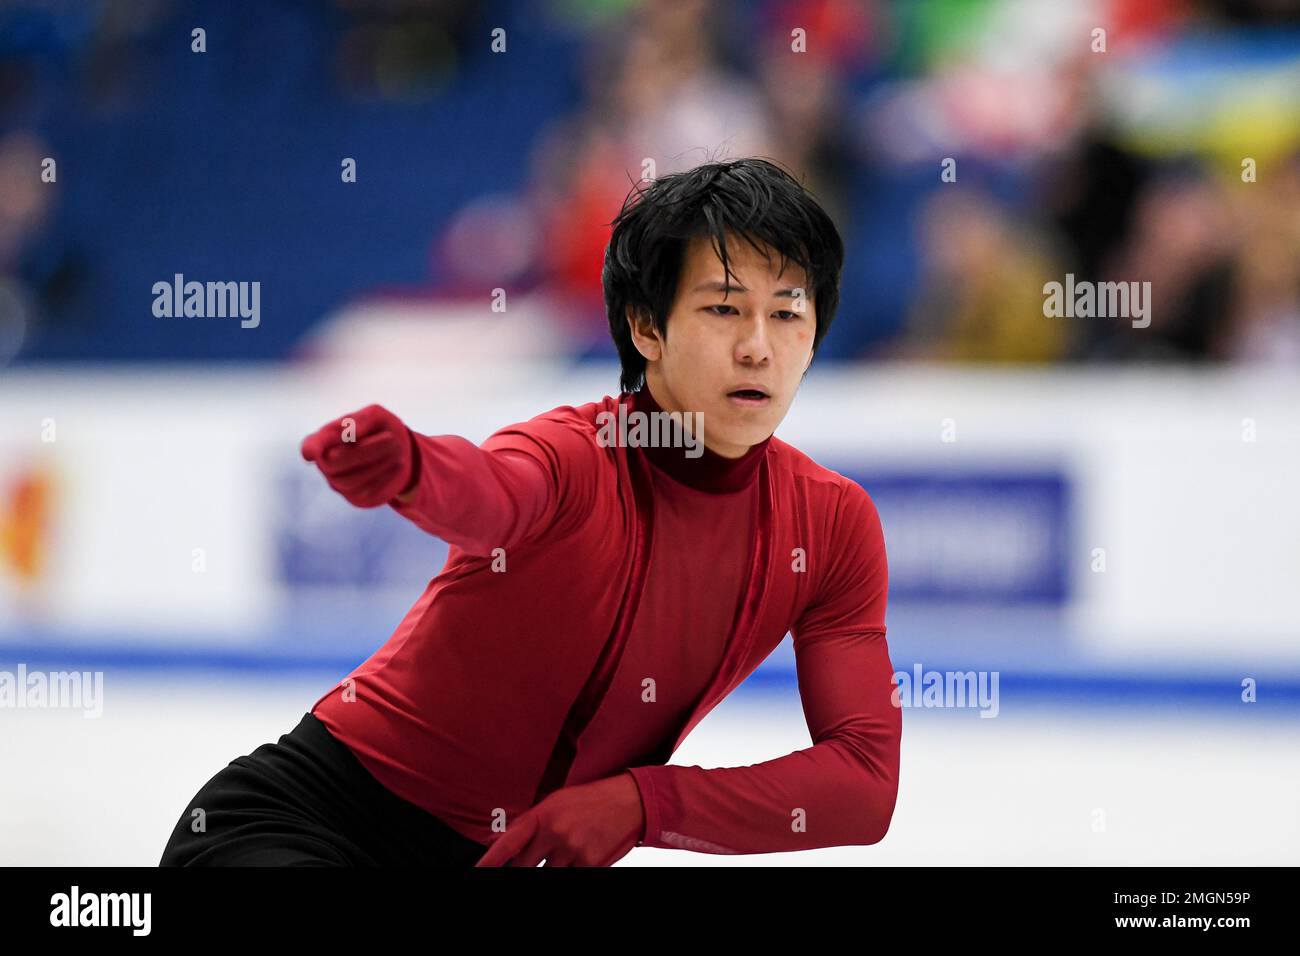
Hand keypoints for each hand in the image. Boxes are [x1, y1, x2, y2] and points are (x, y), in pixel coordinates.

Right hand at [300, 404, 417, 507]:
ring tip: (397, 448)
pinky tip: (398, 464)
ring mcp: (339, 484)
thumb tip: (349, 434)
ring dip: (379, 463)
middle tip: (391, 438)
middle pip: (334, 461)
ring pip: (351, 480)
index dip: (311, 449)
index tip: (314, 452)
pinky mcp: (357, 499)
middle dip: (365, 450)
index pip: (310, 447)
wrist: (402, 452)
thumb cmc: (382, 429)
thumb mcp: (376, 417)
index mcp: (324, 440)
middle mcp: (326, 464)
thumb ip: (361, 421)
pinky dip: (386, 476)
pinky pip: (367, 492)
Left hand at [474, 772, 644, 866]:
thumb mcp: (557, 802)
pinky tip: (583, 851)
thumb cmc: (590, 800)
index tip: (478, 870)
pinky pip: (572, 876)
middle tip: (541, 854)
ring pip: (549, 874)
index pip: (509, 843)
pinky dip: (574, 868)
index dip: (490, 860)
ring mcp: (573, 850)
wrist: (629, 802)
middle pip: (525, 866)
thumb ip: (531, 822)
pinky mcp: (590, 864)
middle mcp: (555, 833)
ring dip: (553, 867)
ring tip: (568, 848)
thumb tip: (501, 842)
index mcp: (543, 815)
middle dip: (527, 866)